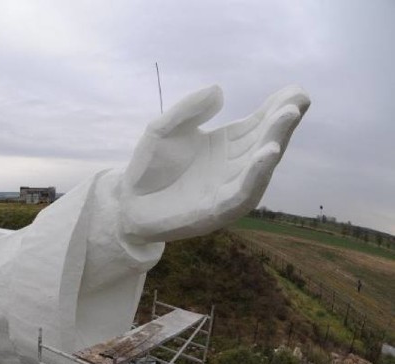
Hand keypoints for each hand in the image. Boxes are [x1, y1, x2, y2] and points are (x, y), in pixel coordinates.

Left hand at [121, 85, 309, 242]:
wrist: (127, 203)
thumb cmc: (149, 166)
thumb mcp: (163, 129)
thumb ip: (188, 110)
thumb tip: (218, 91)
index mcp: (226, 145)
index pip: (257, 124)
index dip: (276, 108)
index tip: (294, 90)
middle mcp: (232, 166)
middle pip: (264, 141)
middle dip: (282, 122)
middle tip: (298, 100)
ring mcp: (226, 189)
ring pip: (258, 166)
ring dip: (275, 142)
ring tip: (287, 119)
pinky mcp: (216, 211)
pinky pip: (241, 193)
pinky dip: (256, 174)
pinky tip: (266, 153)